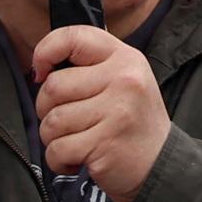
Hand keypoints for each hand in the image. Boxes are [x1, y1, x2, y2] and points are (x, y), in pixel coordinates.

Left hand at [28, 24, 171, 201]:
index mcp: (125, 58)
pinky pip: (58, 149)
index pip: (74, 37)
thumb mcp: (123, 80)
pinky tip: (76, 160)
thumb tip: (40, 68)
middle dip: (46, 109)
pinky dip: (59, 161)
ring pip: (52, 121)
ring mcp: (116, 112)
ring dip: (53, 138)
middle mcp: (123, 80)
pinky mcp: (105, 144)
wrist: (161, 165)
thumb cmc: (131, 121)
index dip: (45, 51)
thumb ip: (90, 67)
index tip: (40, 72)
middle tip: (65, 121)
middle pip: (54, 86)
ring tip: (75, 142)